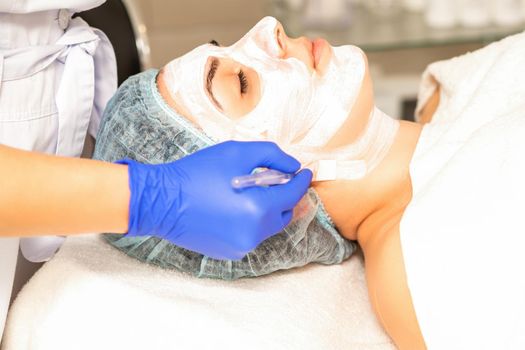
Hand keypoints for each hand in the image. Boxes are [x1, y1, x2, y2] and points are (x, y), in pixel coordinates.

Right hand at [119, 141, 311, 259]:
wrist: (161, 201)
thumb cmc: (197, 173)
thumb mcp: (236, 152)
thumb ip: (272, 155)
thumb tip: (293, 167)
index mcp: (259, 208)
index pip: (293, 194)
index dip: (302, 181)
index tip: (305, 172)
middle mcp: (254, 233)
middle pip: (283, 214)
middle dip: (285, 196)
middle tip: (276, 180)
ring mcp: (241, 246)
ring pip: (268, 226)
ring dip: (267, 209)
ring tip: (251, 193)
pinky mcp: (229, 253)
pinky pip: (251, 236)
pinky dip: (251, 222)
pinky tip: (234, 208)